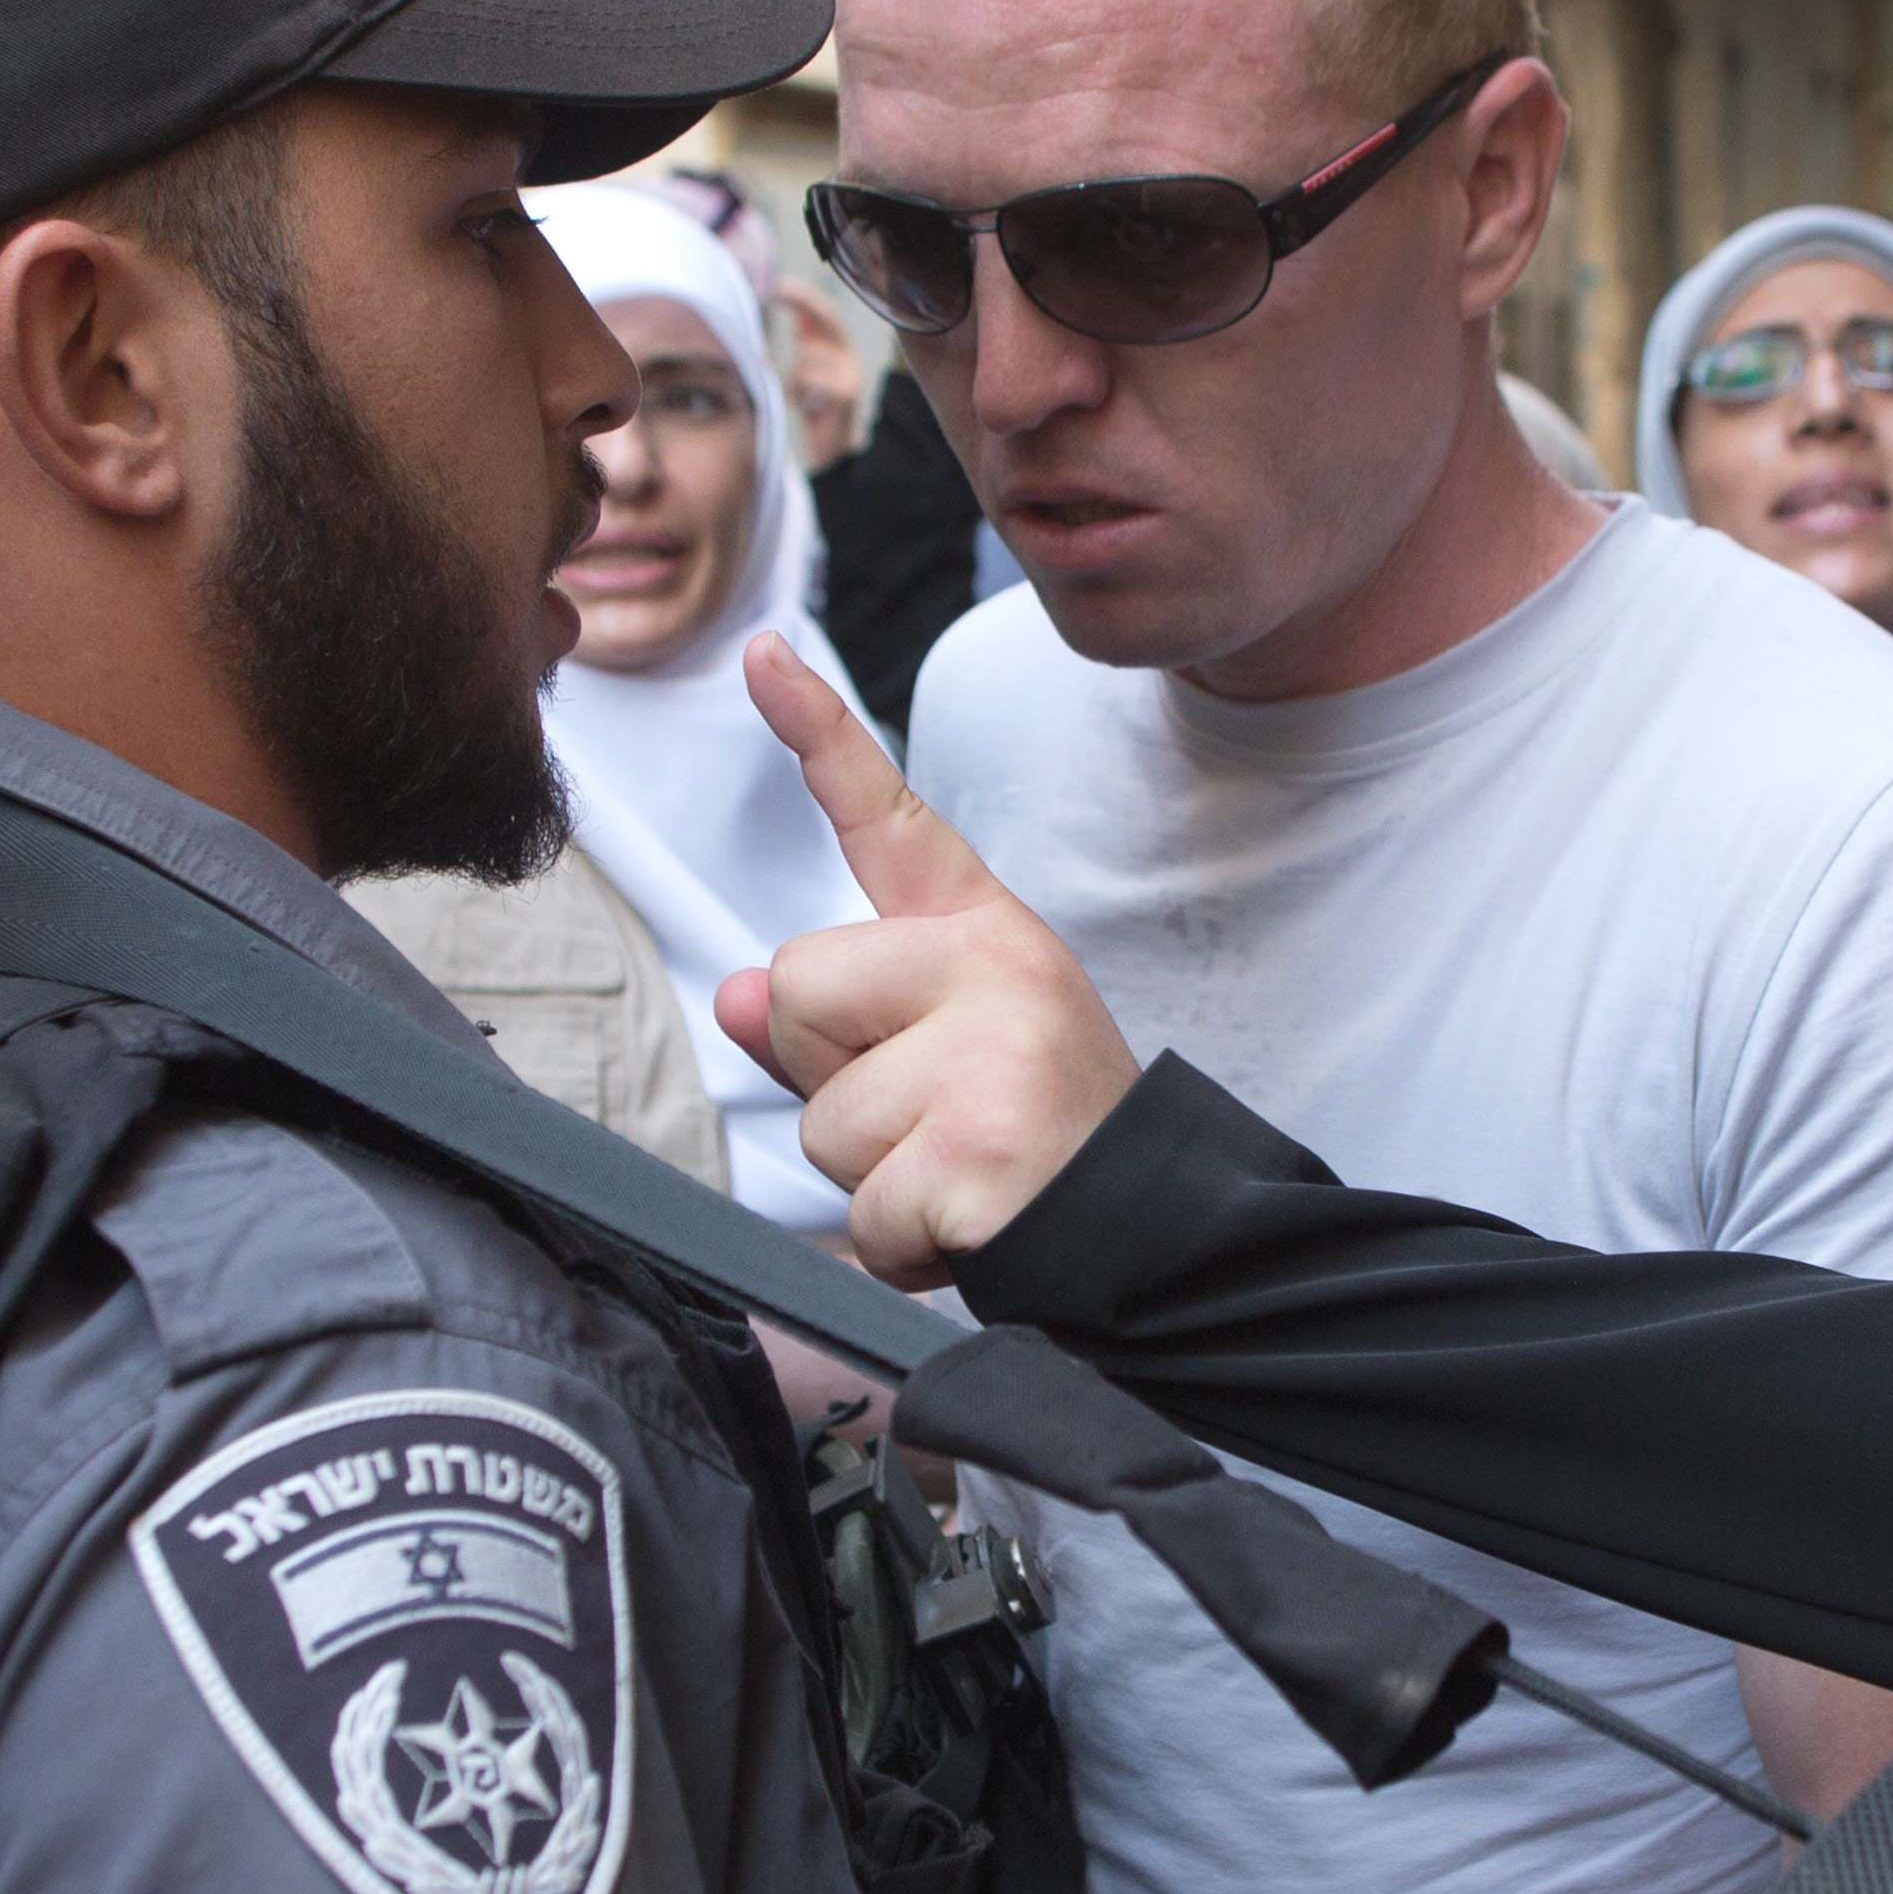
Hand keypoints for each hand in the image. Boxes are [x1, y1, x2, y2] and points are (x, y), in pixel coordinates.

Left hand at [714, 636, 1140, 1285]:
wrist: (1147, 1234)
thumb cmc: (1032, 1140)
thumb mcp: (935, 1059)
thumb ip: (833, 1022)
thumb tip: (745, 995)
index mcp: (980, 933)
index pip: (886, 816)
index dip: (815, 729)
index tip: (762, 652)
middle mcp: (994, 964)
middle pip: (800, 986)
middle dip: (833, 1077)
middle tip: (934, 1115)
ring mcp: (992, 1048)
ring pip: (823, 1114)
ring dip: (872, 1173)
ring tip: (959, 1170)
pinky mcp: (981, 1139)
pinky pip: (863, 1205)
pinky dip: (902, 1241)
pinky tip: (969, 1219)